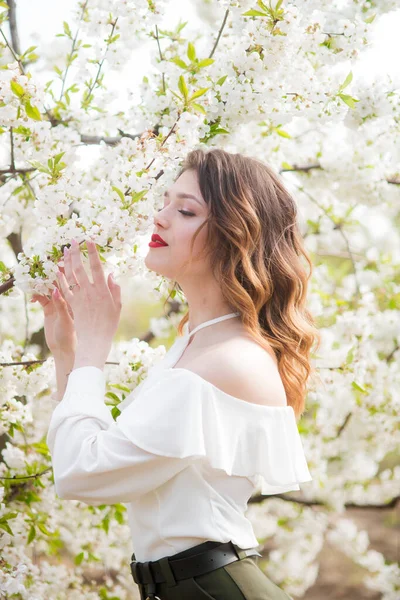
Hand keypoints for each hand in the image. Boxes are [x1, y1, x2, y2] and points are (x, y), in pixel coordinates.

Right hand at [30, 268, 76, 356]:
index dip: (66, 269)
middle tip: (44, 265)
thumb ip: (60, 306)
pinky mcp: (49, 310)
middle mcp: (68, 299)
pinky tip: (32, 298)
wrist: (66, 350)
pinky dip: (36, 295)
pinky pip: (41, 298)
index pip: (72, 280)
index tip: (60, 259)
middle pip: (59, 281)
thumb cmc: (72, 336)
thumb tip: (55, 290)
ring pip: (49, 288)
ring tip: (34, 281)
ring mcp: (58, 304)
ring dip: (42, 283)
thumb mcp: (66, 320)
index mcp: (76, 299)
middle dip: (52, 272)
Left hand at [56, 238, 120, 366]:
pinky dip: (60, 278)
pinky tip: (57, 270)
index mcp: (102, 290)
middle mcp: (89, 291)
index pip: (97, 267)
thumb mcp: (117, 306)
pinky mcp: (71, 304)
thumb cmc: (109, 324)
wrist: (94, 339)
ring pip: (70, 275)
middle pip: (80, 267)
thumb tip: (110, 275)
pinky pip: (64, 288)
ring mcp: (79, 297)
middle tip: (73, 241)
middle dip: (76, 252)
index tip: (89, 241)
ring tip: (65, 250)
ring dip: (67, 261)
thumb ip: (115, 289)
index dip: (93, 253)